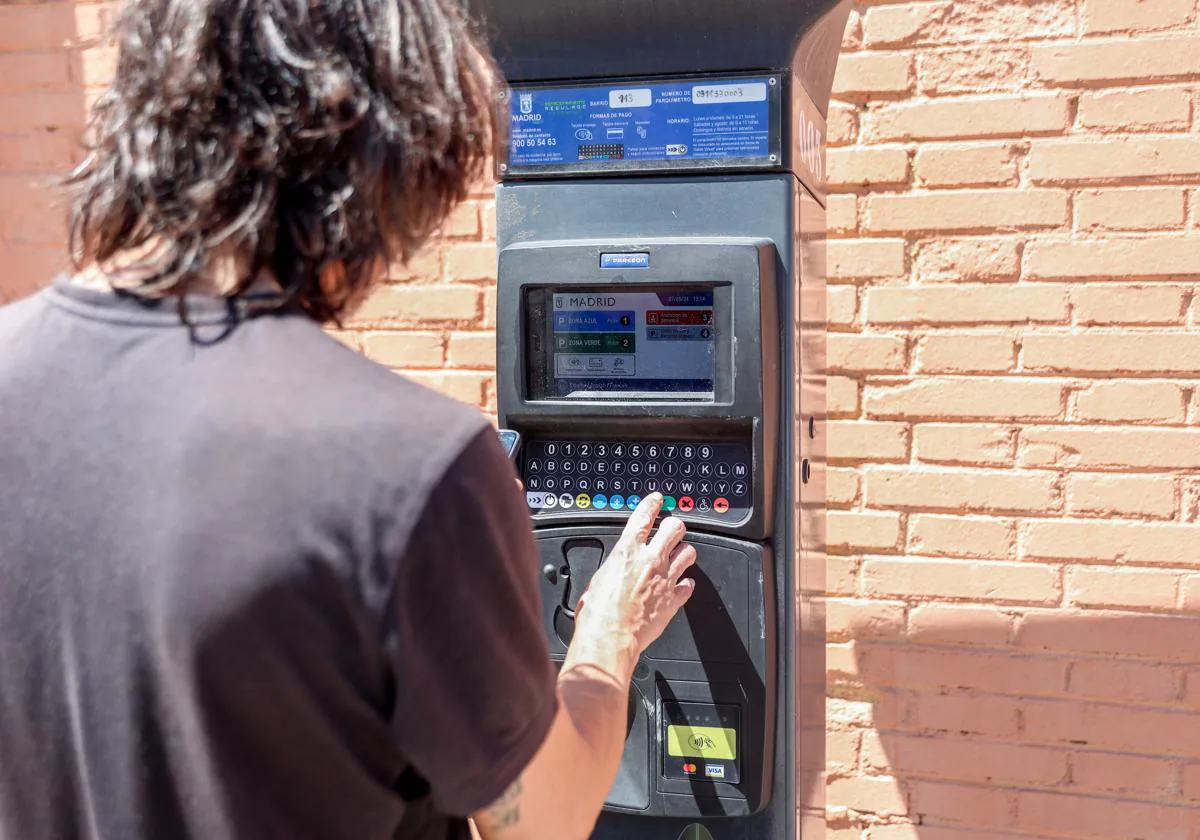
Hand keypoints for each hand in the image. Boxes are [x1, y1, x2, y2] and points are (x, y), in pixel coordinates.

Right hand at [573, 493, 696, 672]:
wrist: (608, 638)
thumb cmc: (597, 613)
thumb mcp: (597, 579)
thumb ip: (614, 569)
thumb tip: (616, 570)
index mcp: (627, 551)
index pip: (644, 516)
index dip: (653, 504)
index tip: (657, 500)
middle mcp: (650, 560)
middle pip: (674, 528)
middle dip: (675, 526)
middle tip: (672, 529)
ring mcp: (665, 579)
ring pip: (687, 552)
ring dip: (684, 551)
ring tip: (680, 554)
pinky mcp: (673, 600)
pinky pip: (688, 586)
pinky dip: (685, 584)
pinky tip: (680, 585)